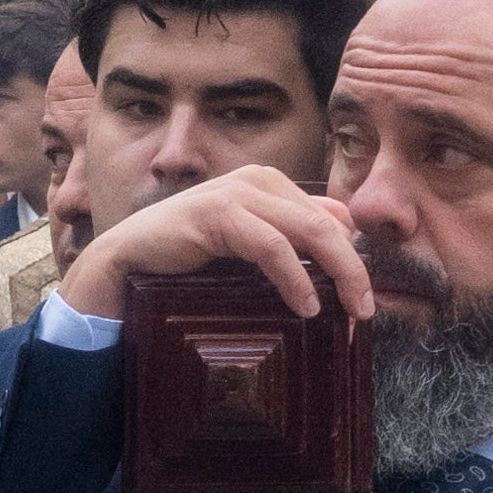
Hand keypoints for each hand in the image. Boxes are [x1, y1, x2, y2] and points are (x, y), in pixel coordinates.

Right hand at [73, 161, 374, 331]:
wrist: (128, 256)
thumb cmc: (189, 254)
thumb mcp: (247, 241)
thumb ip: (288, 232)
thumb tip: (346, 235)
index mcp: (270, 183)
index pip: (331, 218)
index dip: (352, 259)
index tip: (360, 298)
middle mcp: (258, 180)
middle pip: (327, 225)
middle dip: (353, 270)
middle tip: (364, 310)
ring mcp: (237, 193)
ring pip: (309, 233)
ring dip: (336, 274)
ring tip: (347, 312)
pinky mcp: (218, 214)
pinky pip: (272, 247)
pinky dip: (294, 277)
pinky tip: (305, 304)